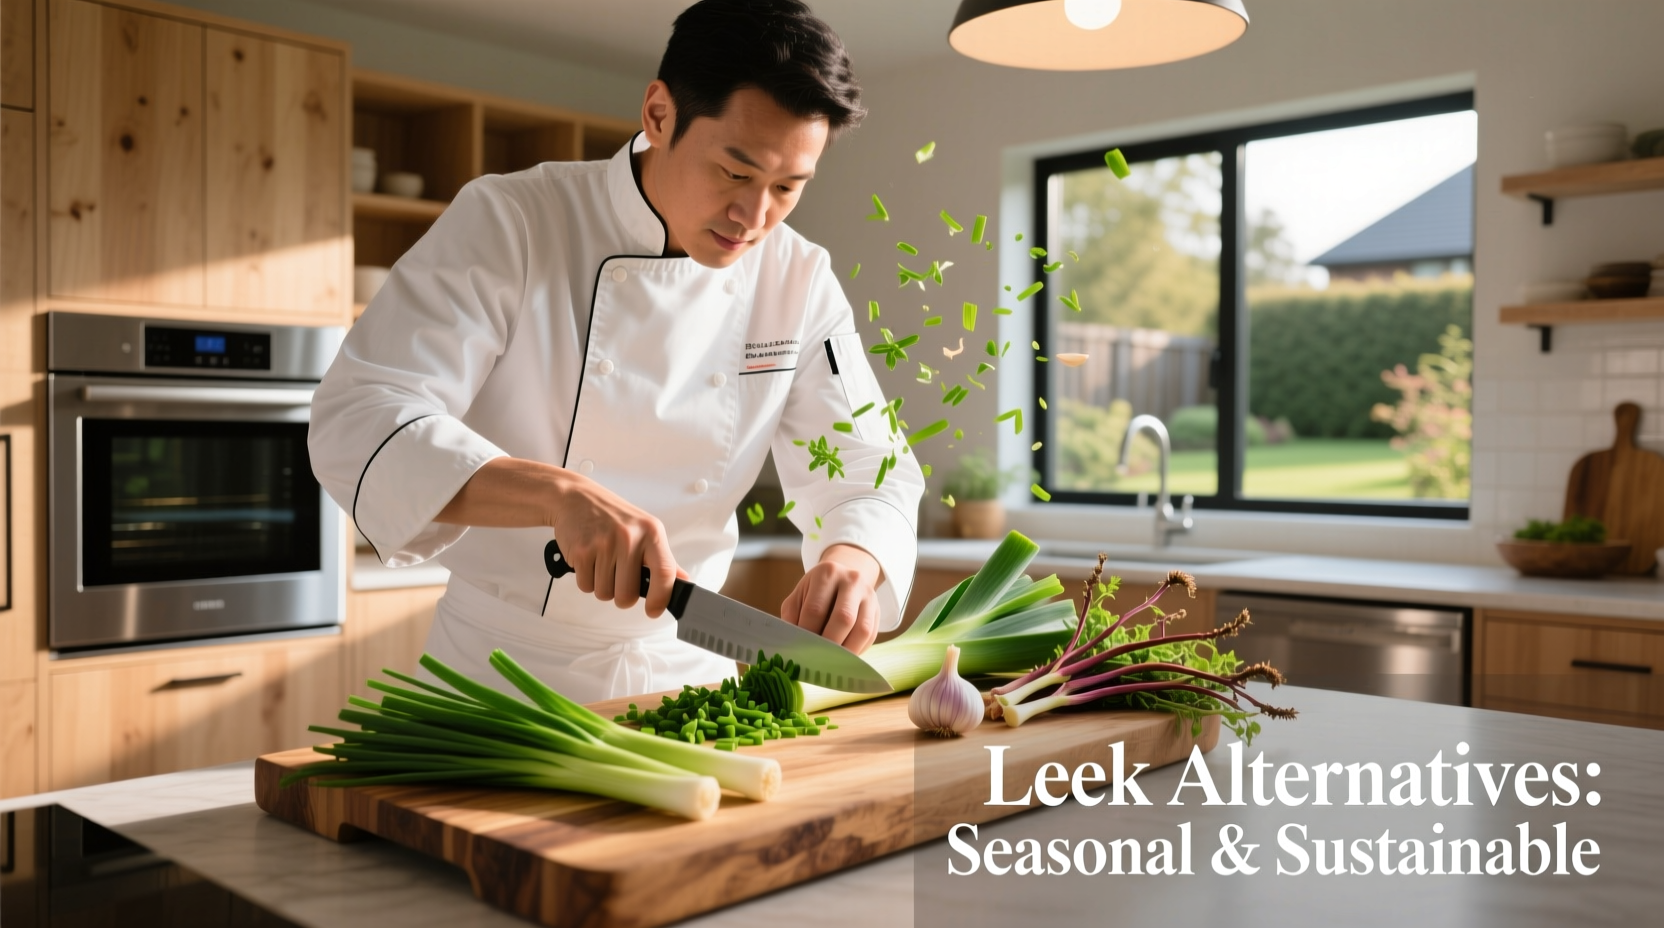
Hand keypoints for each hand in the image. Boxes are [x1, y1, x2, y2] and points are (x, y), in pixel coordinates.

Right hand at [435, 458, 680, 616]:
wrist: (565, 493)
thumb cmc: (607, 518)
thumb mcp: (641, 534)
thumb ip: (662, 563)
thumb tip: (687, 587)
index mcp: (652, 533)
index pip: (666, 576)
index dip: (660, 600)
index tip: (652, 611)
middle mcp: (633, 536)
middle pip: (627, 597)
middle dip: (615, 594)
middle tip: (607, 573)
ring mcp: (607, 543)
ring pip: (604, 594)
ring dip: (596, 585)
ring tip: (593, 559)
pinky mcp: (581, 548)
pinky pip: (584, 586)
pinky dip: (579, 578)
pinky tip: (579, 555)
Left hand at [780, 544, 882, 653]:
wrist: (843, 578)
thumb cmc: (816, 592)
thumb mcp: (799, 596)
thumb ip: (792, 616)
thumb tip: (792, 644)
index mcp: (827, 573)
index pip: (816, 609)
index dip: (807, 633)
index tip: (800, 649)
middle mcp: (852, 581)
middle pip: (843, 618)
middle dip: (828, 644)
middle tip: (816, 659)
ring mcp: (869, 596)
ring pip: (862, 629)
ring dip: (846, 651)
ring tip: (832, 663)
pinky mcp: (877, 611)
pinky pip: (871, 636)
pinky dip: (857, 650)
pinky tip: (844, 657)